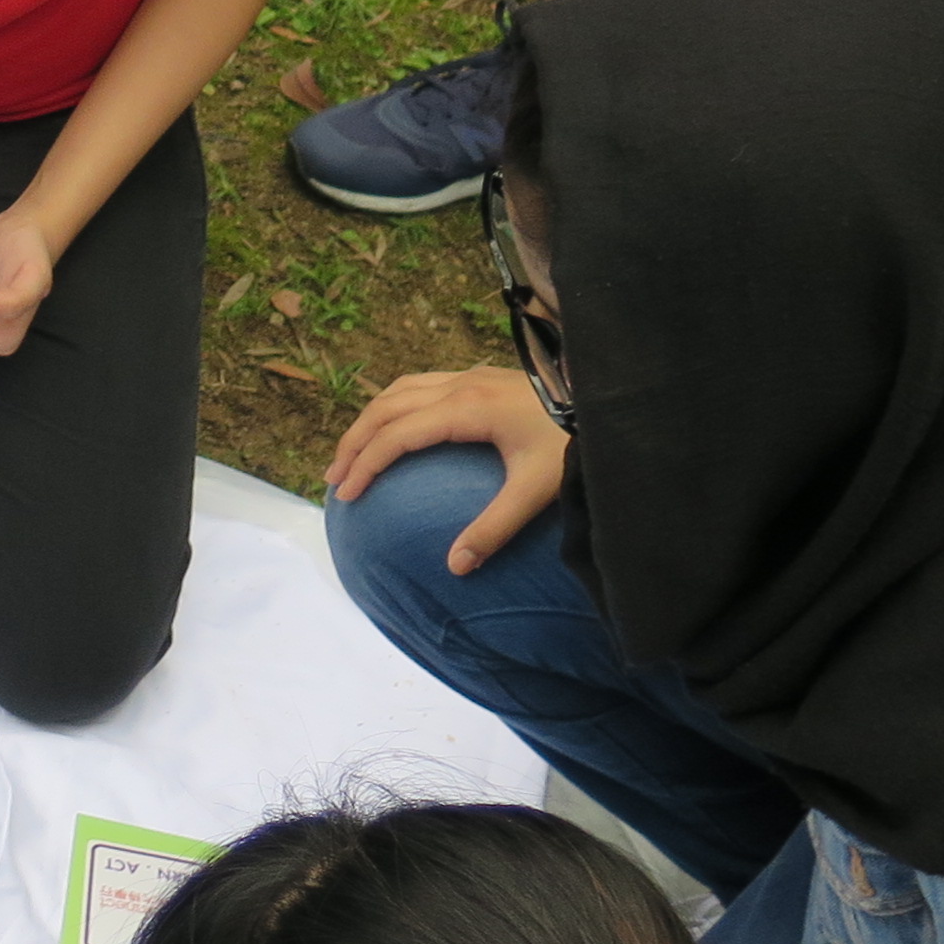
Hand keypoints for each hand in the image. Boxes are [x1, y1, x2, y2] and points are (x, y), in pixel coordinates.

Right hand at [326, 369, 566, 574]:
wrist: (608, 397)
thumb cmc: (575, 441)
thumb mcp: (537, 491)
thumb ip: (494, 529)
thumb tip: (454, 568)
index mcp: (467, 408)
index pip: (397, 434)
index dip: (366, 464)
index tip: (347, 495)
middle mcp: (461, 385)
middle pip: (386, 407)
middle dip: (354, 442)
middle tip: (335, 478)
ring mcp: (470, 375)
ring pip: (399, 389)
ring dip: (370, 419)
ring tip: (354, 452)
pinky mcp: (481, 376)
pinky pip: (420, 384)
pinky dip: (395, 405)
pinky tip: (398, 427)